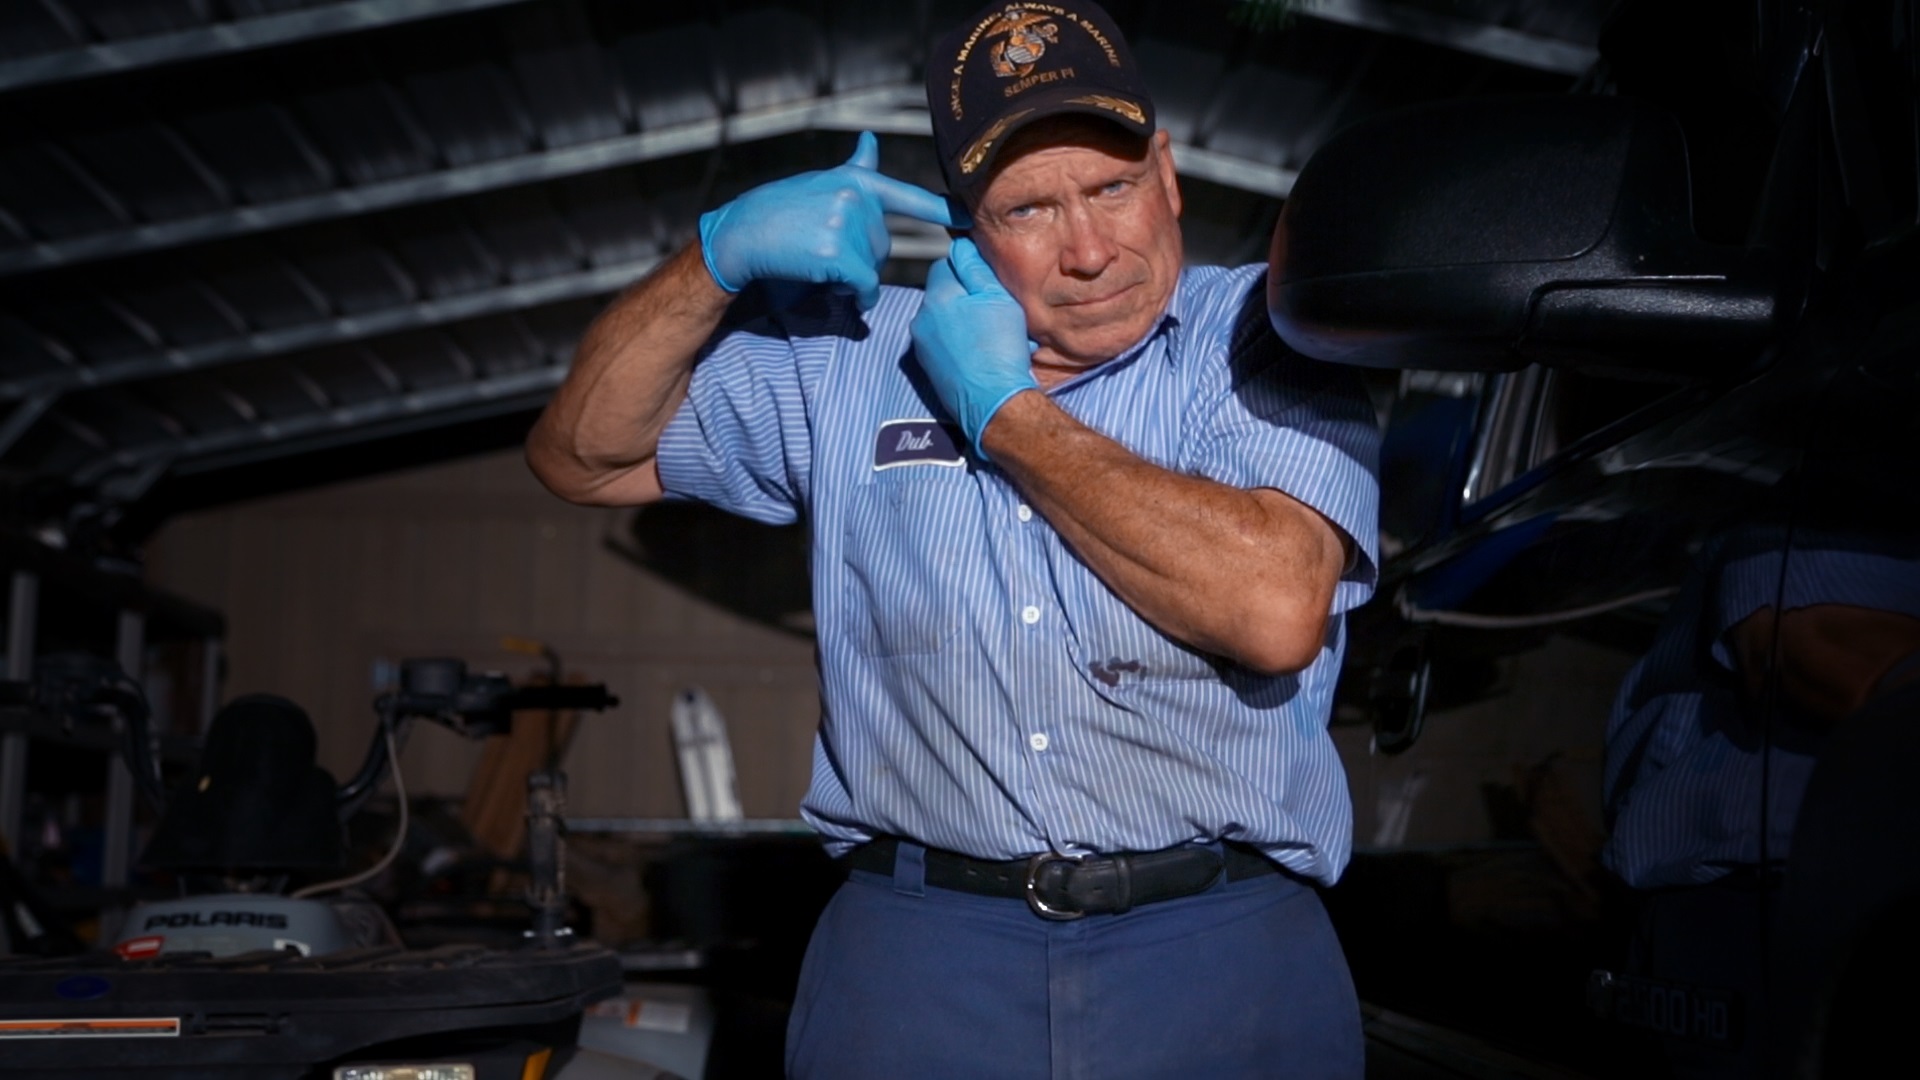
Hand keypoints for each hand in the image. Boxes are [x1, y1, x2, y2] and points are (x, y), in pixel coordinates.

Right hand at [698, 131, 963, 309]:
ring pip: (872, 268)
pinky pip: (863, 286)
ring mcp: (848, 225)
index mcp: (857, 180)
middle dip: (860, 257)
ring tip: (815, 257)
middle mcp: (857, 198)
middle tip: (820, 246)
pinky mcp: (839, 253)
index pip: (906, 196)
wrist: (742, 233)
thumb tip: (871, 140)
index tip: (966, 218)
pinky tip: (830, 284)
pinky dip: (854, 295)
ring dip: (850, 276)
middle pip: (883, 246)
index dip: (940, 209)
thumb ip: (855, 168)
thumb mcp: (821, 181)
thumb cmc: (779, 210)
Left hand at [911, 238, 1038, 458]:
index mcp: (936, 297)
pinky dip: (960, 344)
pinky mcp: (927, 368)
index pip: (944, 265)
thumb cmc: (1000, 347)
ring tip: (992, 336)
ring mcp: (921, 346)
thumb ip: (975, 268)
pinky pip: (943, 344)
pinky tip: (982, 354)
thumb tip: (960, 246)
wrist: (994, 402)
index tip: (987, 284)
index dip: (967, 270)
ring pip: (944, 321)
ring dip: (964, 322)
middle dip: (965, 298)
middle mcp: (921, 319)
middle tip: (994, 312)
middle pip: (943, 294)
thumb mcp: (996, 298)